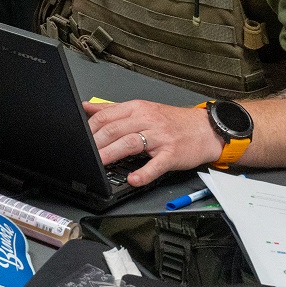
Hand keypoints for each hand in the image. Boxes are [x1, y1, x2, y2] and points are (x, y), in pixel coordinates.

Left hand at [84, 98, 222, 186]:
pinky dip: (144, 173)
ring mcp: (160, 137)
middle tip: (83, 155)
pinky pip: (157, 164)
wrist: (207, 128)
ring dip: (111, 154)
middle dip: (95, 143)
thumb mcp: (142, 109)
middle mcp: (147, 120)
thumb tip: (86, 107)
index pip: (106, 116)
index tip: (78, 139)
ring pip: (130, 143)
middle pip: (114, 130)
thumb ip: (113, 109)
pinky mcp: (172, 153)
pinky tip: (134, 179)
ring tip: (99, 164)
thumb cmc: (173, 121)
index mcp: (137, 109)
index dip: (89, 128)